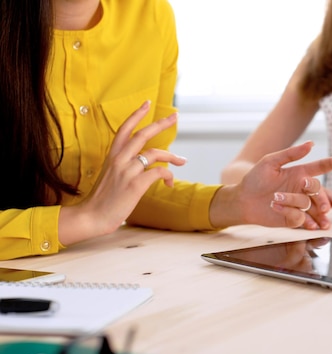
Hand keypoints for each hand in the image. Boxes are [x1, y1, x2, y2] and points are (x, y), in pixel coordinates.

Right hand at [59, 101, 186, 244]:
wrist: (92, 216)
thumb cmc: (103, 199)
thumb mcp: (111, 176)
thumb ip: (125, 166)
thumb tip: (145, 164)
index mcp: (112, 156)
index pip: (124, 129)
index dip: (136, 114)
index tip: (148, 103)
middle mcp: (119, 159)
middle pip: (143, 134)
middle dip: (161, 123)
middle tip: (175, 116)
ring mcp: (127, 171)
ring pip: (155, 153)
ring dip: (172, 156)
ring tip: (182, 161)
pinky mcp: (135, 185)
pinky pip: (159, 173)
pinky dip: (168, 176)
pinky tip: (169, 184)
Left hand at [210, 141, 331, 228]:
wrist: (242, 201)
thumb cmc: (254, 179)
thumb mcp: (270, 162)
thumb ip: (291, 154)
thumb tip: (311, 144)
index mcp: (299, 173)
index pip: (320, 167)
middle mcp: (302, 189)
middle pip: (320, 192)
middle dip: (324, 198)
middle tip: (324, 206)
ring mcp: (298, 204)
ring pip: (311, 206)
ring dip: (300, 205)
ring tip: (285, 204)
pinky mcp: (293, 218)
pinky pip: (300, 218)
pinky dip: (292, 214)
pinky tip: (284, 213)